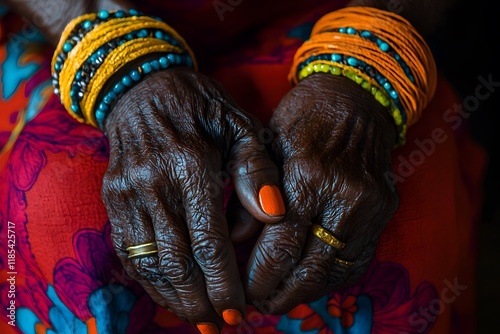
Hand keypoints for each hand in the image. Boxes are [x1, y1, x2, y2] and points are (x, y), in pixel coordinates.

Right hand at [101, 68, 284, 328]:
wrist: (143, 89)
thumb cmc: (202, 109)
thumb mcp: (240, 126)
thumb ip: (258, 170)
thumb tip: (275, 214)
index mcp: (190, 166)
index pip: (209, 241)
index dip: (223, 282)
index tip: (238, 311)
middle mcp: (153, 184)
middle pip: (176, 261)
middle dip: (199, 301)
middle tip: (220, 326)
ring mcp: (126, 193)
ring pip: (148, 262)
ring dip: (172, 298)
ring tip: (197, 320)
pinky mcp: (112, 198)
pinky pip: (127, 250)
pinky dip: (147, 279)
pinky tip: (167, 295)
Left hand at [244, 73, 398, 313]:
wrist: (356, 99)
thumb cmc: (303, 118)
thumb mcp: (264, 146)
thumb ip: (246, 195)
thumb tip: (230, 243)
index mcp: (308, 175)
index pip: (280, 244)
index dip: (258, 277)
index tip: (241, 291)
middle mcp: (344, 196)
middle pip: (310, 268)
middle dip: (280, 294)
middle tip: (257, 304)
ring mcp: (370, 207)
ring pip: (335, 271)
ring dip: (304, 292)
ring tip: (279, 299)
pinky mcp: (385, 212)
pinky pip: (357, 261)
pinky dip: (330, 279)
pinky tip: (308, 282)